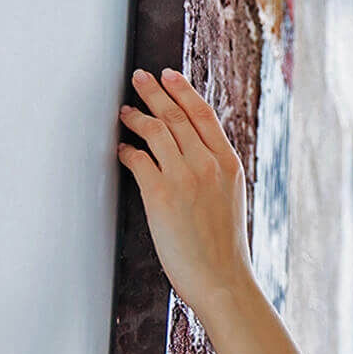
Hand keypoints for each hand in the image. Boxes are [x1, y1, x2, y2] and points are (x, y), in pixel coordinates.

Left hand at [116, 68, 254, 312]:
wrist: (221, 278)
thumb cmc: (223, 247)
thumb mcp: (230, 197)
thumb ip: (215, 170)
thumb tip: (194, 151)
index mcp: (228, 163)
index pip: (203, 114)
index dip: (183, 90)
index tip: (168, 75)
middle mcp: (207, 164)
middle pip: (176, 115)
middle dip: (154, 92)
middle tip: (138, 78)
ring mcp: (184, 177)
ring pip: (156, 131)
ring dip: (137, 117)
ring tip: (125, 111)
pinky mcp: (161, 194)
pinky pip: (138, 159)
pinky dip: (127, 150)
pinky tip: (122, 149)